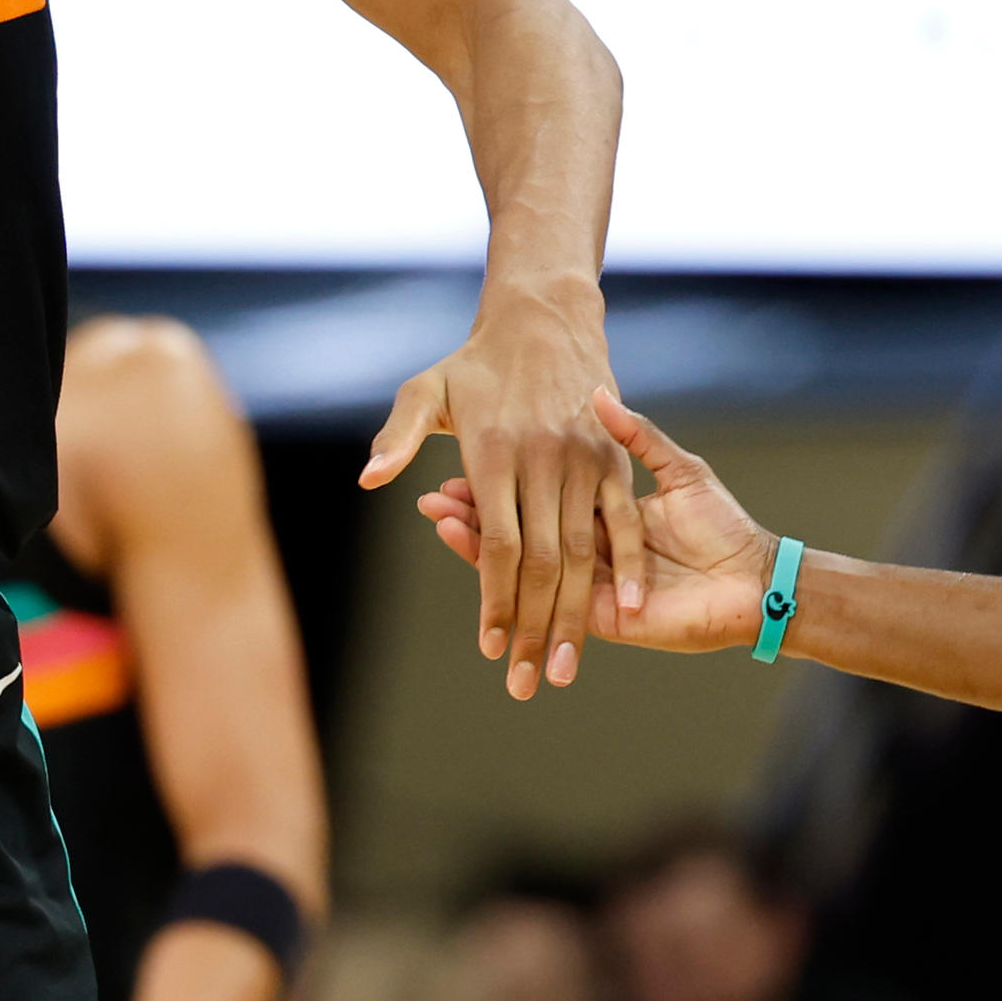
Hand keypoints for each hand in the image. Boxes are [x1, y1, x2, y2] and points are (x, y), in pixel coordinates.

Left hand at [359, 283, 641, 698]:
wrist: (545, 316)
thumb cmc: (476, 361)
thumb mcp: (427, 389)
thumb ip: (398, 437)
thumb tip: (369, 481)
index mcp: (493, 452)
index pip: (497, 543)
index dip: (492, 598)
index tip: (487, 646)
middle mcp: (542, 460)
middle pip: (539, 560)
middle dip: (530, 626)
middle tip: (522, 683)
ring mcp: (584, 459)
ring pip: (582, 551)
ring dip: (576, 614)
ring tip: (564, 667)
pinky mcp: (614, 457)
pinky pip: (624, 522)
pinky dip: (630, 568)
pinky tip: (632, 611)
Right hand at [417, 389, 775, 654]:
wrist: (755, 575)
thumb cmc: (721, 521)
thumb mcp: (676, 466)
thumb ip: (636, 435)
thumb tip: (598, 395)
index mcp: (597, 516)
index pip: (530, 499)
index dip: (493, 484)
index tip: (453, 461)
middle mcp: (584, 550)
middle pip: (513, 532)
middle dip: (469, 514)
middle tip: (429, 497)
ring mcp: (588, 584)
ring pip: (517, 563)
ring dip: (474, 542)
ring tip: (437, 518)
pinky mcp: (599, 613)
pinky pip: (543, 594)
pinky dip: (502, 577)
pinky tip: (470, 551)